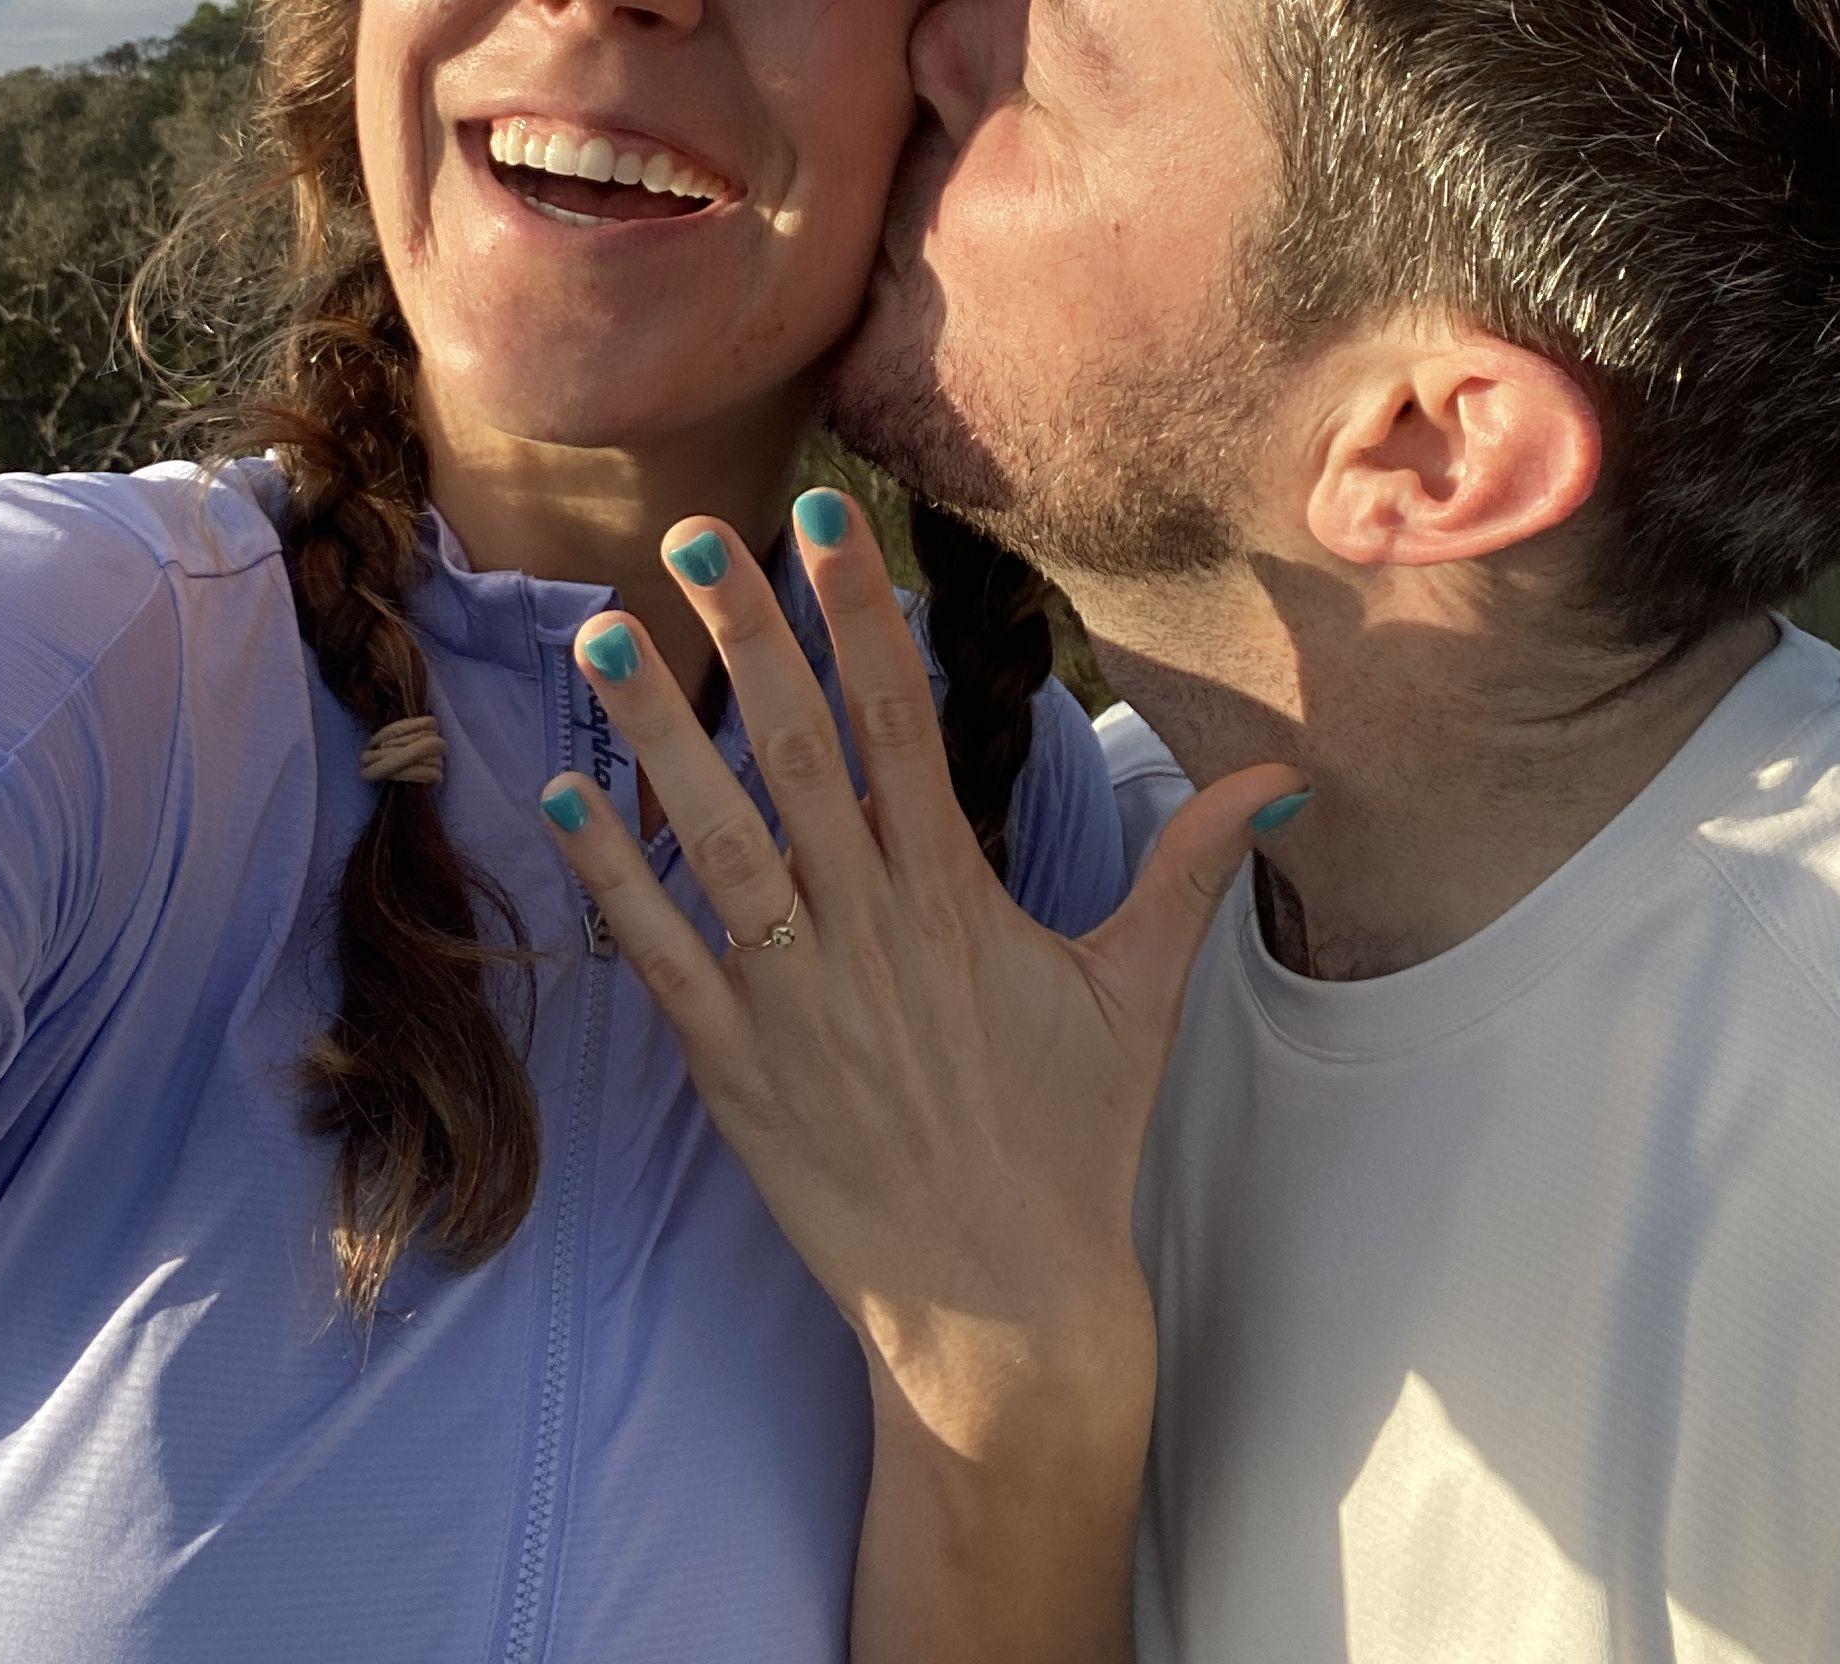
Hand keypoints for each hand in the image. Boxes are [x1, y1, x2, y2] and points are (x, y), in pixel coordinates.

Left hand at [534, 488, 1306, 1461]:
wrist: (1003, 1316)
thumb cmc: (1069, 1146)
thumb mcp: (1139, 997)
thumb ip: (1187, 870)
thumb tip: (1278, 775)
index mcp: (957, 899)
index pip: (903, 723)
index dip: (862, 617)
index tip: (826, 524)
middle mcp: (870, 932)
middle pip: (802, 753)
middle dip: (748, 637)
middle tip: (695, 535)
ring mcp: (794, 1001)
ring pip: (716, 839)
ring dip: (657, 735)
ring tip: (602, 635)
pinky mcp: (735, 1072)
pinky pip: (660, 958)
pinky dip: (610, 878)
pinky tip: (560, 797)